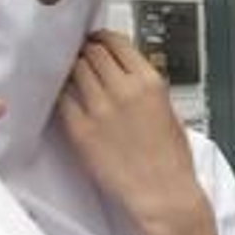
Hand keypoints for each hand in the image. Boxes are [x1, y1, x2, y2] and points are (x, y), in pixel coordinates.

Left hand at [59, 30, 216, 234]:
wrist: (163, 195)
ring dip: (72, 71)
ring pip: (73, 71)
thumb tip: (125, 71)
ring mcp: (99, 109)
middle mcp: (123, 90)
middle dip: (85, 53)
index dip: (101, 39)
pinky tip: (67, 98)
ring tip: (73, 78)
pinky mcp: (80, 131)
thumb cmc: (171, 160)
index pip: (115, 42)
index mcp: (149, 82)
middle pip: (90, 53)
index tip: (96, 41)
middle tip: (81, 58)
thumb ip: (145, 87)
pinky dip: (63, 94)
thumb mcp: (169, 110)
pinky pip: (62, 99)